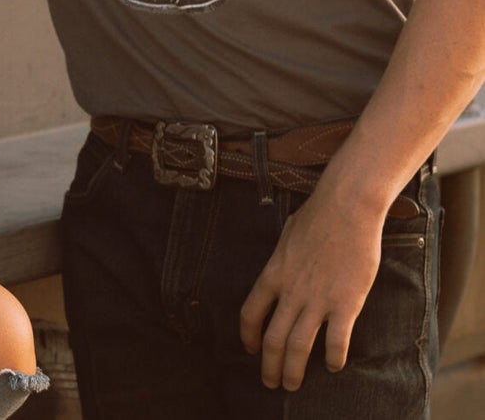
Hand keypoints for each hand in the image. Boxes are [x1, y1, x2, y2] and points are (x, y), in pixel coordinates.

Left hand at [239, 189, 383, 390]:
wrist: (346, 208)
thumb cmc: (317, 217)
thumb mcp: (287, 235)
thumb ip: (283, 259)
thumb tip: (282, 268)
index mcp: (274, 273)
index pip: (250, 312)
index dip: (247, 335)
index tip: (249, 349)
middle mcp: (291, 291)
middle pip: (272, 338)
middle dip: (268, 365)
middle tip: (271, 383)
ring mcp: (317, 299)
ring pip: (298, 345)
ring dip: (293, 370)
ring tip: (292, 385)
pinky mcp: (346, 303)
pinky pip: (336, 341)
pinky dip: (333, 358)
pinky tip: (333, 366)